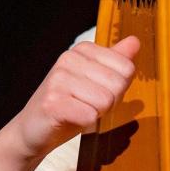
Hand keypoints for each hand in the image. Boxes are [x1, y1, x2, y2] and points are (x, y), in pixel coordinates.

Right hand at [8, 36, 140, 160]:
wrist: (34, 129)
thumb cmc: (69, 104)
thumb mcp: (96, 80)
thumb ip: (116, 61)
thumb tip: (135, 41)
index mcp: (83, 49)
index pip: (127, 68)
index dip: (118, 88)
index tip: (97, 92)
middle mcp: (69, 58)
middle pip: (118, 84)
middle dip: (109, 102)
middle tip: (87, 104)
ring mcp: (58, 79)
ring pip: (106, 101)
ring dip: (96, 113)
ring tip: (78, 110)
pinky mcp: (53, 102)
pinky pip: (90, 116)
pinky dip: (85, 123)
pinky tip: (70, 119)